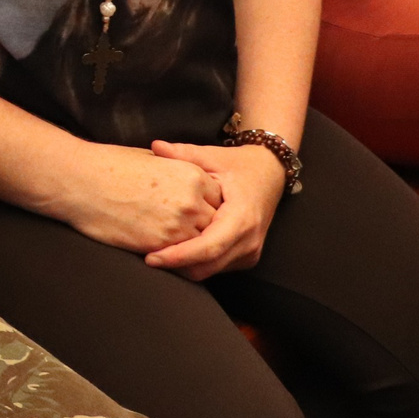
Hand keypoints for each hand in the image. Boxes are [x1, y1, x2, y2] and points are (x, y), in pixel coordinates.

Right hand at [48, 140, 222, 252]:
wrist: (81, 181)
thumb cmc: (110, 166)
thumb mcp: (153, 159)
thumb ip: (177, 171)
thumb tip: (185, 184)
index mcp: (193, 174)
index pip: (218, 199)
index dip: (207, 208)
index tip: (197, 214)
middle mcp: (192, 200)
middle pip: (214, 223)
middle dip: (205, 229)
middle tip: (196, 236)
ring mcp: (178, 224)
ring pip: (202, 245)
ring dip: (194, 248)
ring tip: (185, 250)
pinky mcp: (160, 245)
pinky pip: (182, 260)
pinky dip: (178, 260)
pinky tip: (168, 257)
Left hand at [142, 142, 284, 280]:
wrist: (270, 174)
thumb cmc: (240, 165)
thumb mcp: (212, 156)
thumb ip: (183, 153)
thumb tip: (155, 146)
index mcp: (242, 216)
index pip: (208, 247)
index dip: (179, 256)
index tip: (151, 258)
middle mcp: (249, 239)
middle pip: (207, 266)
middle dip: (176, 266)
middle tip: (147, 258)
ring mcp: (251, 252)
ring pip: (211, 271)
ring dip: (185, 267)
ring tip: (159, 254)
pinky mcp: (248, 257)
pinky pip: (218, 267)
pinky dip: (197, 263)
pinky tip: (179, 251)